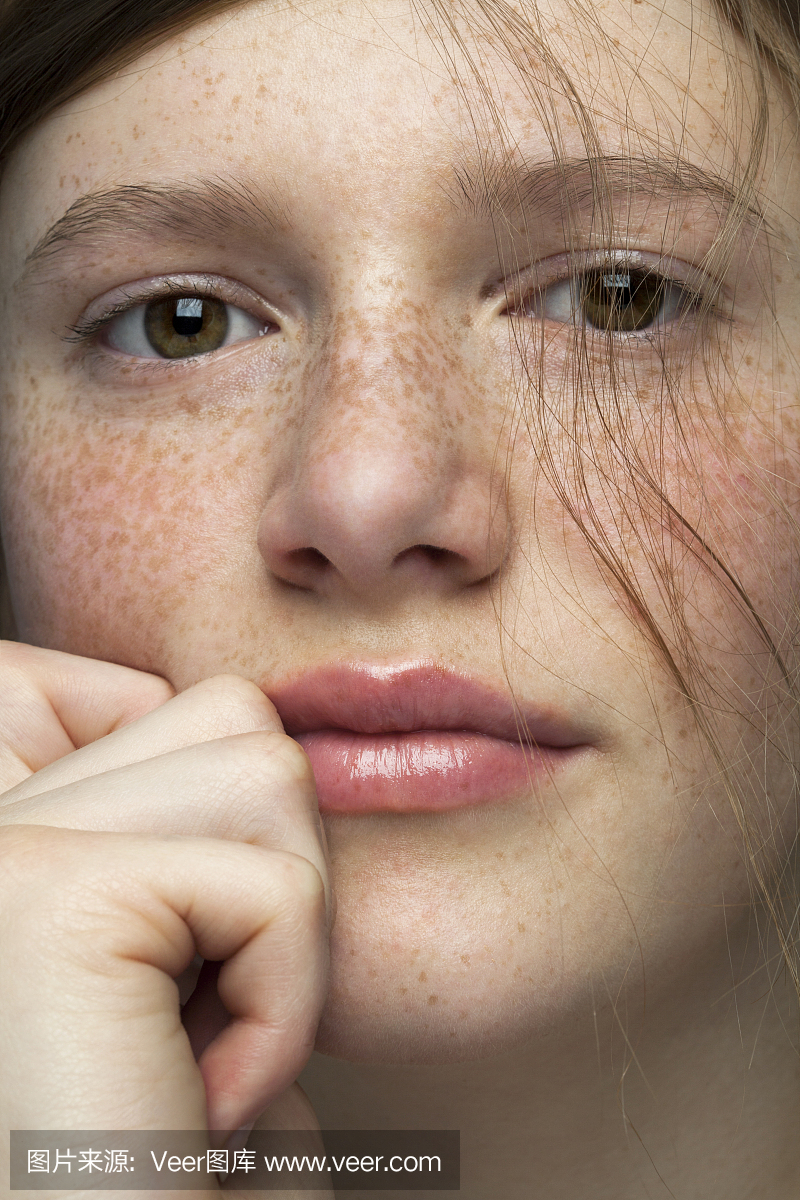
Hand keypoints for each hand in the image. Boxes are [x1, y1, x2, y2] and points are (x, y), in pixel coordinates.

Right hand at [0, 642, 332, 1196]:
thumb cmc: (163, 1148)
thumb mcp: (176, 956)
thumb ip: (180, 821)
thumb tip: (275, 711)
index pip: (131, 684)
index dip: (203, 803)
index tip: (175, 949)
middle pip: (228, 716)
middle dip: (264, 875)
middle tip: (192, 1017)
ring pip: (266, 767)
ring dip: (280, 936)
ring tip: (191, 1051)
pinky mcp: (53, 902)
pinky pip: (278, 888)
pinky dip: (287, 1006)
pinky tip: (197, 1103)